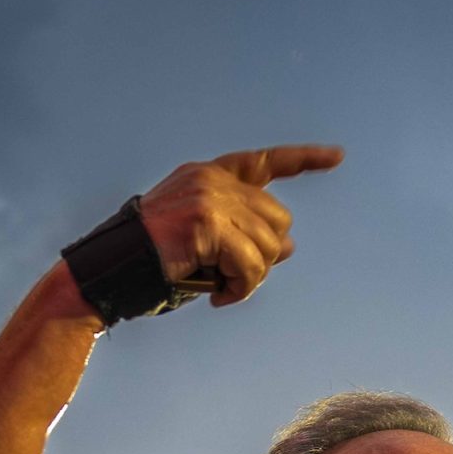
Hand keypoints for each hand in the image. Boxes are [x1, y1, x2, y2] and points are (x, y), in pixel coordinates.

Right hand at [127, 145, 342, 309]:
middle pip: (279, 218)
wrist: (114, 269)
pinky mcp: (206, 223)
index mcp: (210, 175)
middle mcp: (212, 179)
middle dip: (266, 254)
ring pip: (270, 245)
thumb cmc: (158, 260)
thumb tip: (290, 246)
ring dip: (252, 277)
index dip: (304, 160)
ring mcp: (209, 197)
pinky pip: (251, 265)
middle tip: (236, 276)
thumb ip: (247, 235)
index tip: (338, 156)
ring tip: (224, 287)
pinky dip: (242, 288)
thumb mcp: (210, 244)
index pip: (266, 162)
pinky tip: (219, 297)